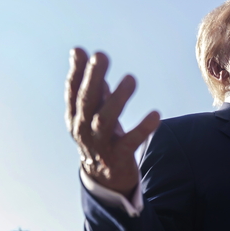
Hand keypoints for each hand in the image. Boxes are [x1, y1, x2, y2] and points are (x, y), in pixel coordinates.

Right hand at [65, 48, 159, 197]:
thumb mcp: (95, 113)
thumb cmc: (102, 138)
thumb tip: (91, 58)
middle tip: (102, 55)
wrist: (105, 179)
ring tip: (131, 79)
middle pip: (86, 102)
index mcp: (76, 117)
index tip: (80, 51)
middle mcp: (83, 129)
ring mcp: (98, 145)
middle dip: (93, 78)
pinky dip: (143, 128)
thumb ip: (96, 90)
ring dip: (118, 99)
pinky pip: (130, 142)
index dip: (76, 72)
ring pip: (104, 120)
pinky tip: (156, 115)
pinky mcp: (117, 158)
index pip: (73, 92)